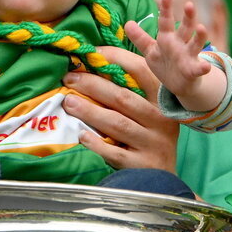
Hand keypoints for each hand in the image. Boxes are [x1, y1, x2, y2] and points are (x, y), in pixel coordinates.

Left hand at [63, 50, 178, 170]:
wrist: (162, 179)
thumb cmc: (149, 136)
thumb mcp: (149, 110)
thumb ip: (130, 88)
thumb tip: (95, 62)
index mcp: (161, 100)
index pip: (141, 71)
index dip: (116, 58)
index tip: (91, 53)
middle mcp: (160, 120)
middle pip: (123, 98)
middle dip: (93, 85)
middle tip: (69, 78)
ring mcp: (153, 143)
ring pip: (118, 124)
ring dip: (90, 111)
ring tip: (69, 102)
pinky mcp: (142, 165)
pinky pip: (116, 153)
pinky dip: (98, 144)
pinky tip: (82, 136)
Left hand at [125, 0, 224, 113]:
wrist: (178, 85)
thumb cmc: (164, 64)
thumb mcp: (150, 50)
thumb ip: (140, 37)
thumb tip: (127, 23)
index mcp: (167, 38)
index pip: (166, 21)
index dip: (166, 9)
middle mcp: (180, 44)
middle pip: (185, 28)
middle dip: (188, 17)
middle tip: (189, 4)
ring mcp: (188, 57)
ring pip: (196, 44)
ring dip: (200, 36)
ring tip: (201, 28)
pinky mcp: (193, 71)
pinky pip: (199, 69)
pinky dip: (203, 68)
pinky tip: (206, 67)